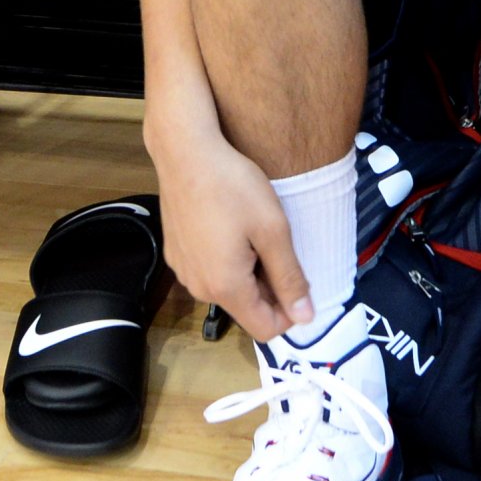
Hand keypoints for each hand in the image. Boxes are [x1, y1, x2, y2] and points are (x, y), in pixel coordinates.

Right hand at [150, 118, 312, 343]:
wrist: (185, 151)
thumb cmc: (232, 186)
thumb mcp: (273, 231)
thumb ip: (290, 278)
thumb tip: (305, 318)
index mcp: (226, 287)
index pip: (265, 329)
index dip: (290, 313)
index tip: (298, 279)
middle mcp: (199, 287)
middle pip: (246, 309)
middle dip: (269, 289)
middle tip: (278, 245)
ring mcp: (183, 271)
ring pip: (228, 289)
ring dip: (248, 273)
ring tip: (253, 232)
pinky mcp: (175, 254)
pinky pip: (209, 271)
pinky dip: (226, 260)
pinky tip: (229, 226)